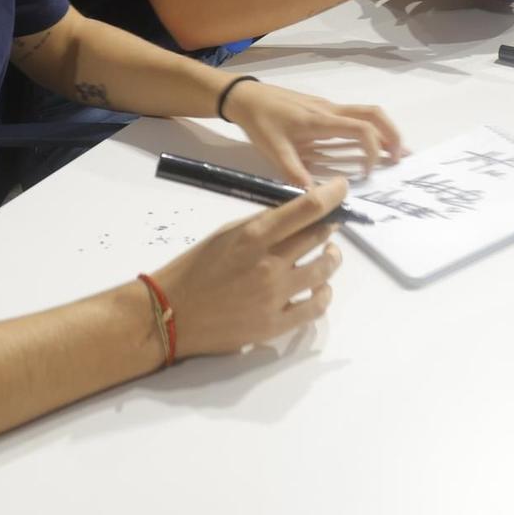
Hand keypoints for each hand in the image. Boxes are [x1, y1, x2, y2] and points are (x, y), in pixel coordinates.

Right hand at [148, 178, 346, 357]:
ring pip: (324, 270)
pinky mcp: (275, 326)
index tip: (342, 188)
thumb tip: (297, 213)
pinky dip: (323, 294)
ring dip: (331, 257)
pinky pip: (316, 308)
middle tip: (329, 224)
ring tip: (327, 254)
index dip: (332, 195)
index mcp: (253, 236)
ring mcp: (274, 297)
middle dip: (329, 225)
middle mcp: (268, 265)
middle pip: (319, 236)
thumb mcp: (226, 233)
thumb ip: (263, 224)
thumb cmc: (197, 268)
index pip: (306, 208)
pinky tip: (320, 287)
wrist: (171, 315)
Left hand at [222, 82, 402, 186]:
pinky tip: (368, 147)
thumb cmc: (260, 122)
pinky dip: (369, 130)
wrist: (245, 97)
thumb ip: (294, 173)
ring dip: (384, 131)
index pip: (361, 129)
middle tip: (400, 159)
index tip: (368, 172)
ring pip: (366, 114)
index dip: (373, 150)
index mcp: (321, 121)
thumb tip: (315, 197)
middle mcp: (330, 111)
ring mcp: (328, 108)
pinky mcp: (323, 110)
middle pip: (373, 114)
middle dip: (392, 134)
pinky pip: (354, 117)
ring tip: (394, 154)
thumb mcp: (273, 150)